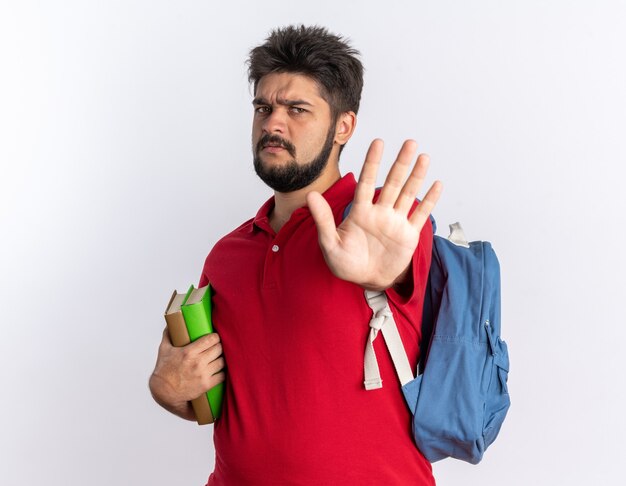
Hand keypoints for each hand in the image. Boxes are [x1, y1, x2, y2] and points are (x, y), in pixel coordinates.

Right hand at [149, 328, 225, 419]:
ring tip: (220, 357)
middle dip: (219, 346)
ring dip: (222, 358)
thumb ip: (168, 335)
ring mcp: (203, 374)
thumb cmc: (163, 370)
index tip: (215, 337)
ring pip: (222, 361)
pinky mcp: (206, 385)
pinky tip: (221, 369)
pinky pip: (222, 376)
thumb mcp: (163, 350)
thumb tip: (170, 324)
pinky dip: (223, 372)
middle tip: (218, 347)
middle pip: (219, 349)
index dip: (215, 337)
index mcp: (189, 352)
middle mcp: (197, 362)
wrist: (164, 392)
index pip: (211, 339)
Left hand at [307, 139, 441, 290]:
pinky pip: (420, 215)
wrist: (365, 281)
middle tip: (409, 142)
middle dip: (400, 163)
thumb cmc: (345, 263)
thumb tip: (311, 195)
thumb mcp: (329, 243)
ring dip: (416, 176)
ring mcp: (396, 222)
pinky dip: (429, 201)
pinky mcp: (408, 235)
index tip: (378, 143)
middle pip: (392, 184)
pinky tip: (437, 185)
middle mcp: (380, 212)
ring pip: (408, 194)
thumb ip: (323, 219)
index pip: (366, 182)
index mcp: (360, 212)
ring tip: (424, 157)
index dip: (372, 163)